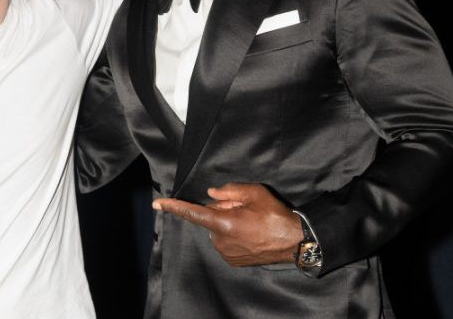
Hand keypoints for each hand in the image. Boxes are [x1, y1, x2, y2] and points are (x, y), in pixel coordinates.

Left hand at [153, 183, 302, 265]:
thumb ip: (229, 191)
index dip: (174, 207)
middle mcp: (221, 241)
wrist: (295, 242)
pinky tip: (250, 232)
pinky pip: (225, 241)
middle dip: (221, 209)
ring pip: (218, 230)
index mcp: (224, 224)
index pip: (193, 213)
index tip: (158, 203)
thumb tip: (211, 194)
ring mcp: (226, 254)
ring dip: (228, 222)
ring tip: (251, 221)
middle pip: (211, 218)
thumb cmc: (275, 215)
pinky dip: (233, 234)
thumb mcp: (254, 193)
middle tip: (244, 207)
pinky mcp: (233, 261)